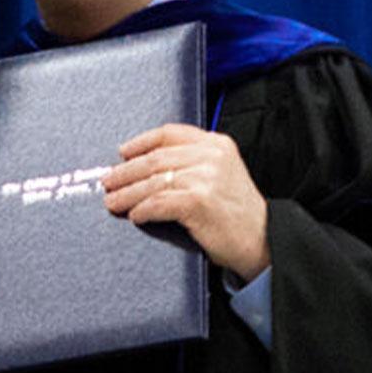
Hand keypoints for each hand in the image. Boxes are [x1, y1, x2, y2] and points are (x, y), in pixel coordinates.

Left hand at [101, 123, 270, 277]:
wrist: (262, 239)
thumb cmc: (237, 212)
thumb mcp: (221, 173)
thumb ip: (193, 162)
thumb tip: (146, 166)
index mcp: (216, 144)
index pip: (170, 133)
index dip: (141, 142)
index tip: (123, 152)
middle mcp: (211, 156)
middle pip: (156, 159)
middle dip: (126, 172)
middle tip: (109, 182)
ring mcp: (206, 178)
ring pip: (153, 182)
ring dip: (128, 193)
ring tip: (113, 202)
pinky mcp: (199, 202)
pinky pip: (159, 203)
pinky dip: (143, 210)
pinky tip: (135, 215)